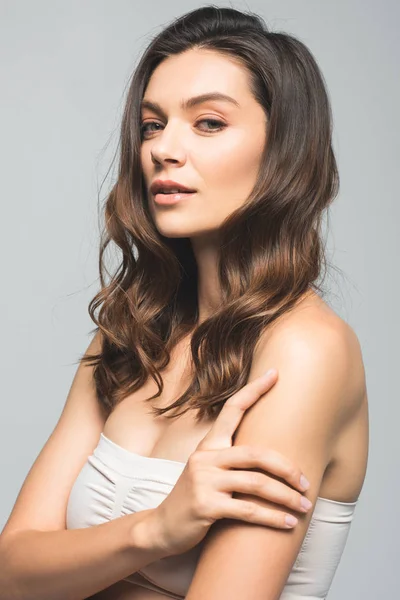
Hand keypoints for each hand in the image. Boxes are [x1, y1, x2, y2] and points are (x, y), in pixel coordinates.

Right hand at [147, 369, 311, 555]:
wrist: (163, 527)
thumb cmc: (196, 497)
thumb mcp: (208, 470)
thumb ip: (230, 458)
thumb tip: (269, 452)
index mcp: (209, 444)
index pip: (232, 409)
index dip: (254, 390)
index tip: (274, 373)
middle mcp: (205, 457)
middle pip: (256, 454)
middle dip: (288, 468)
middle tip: (307, 483)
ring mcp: (204, 480)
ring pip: (256, 484)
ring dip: (286, 497)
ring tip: (303, 506)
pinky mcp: (205, 506)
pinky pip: (248, 510)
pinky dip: (273, 518)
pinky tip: (288, 523)